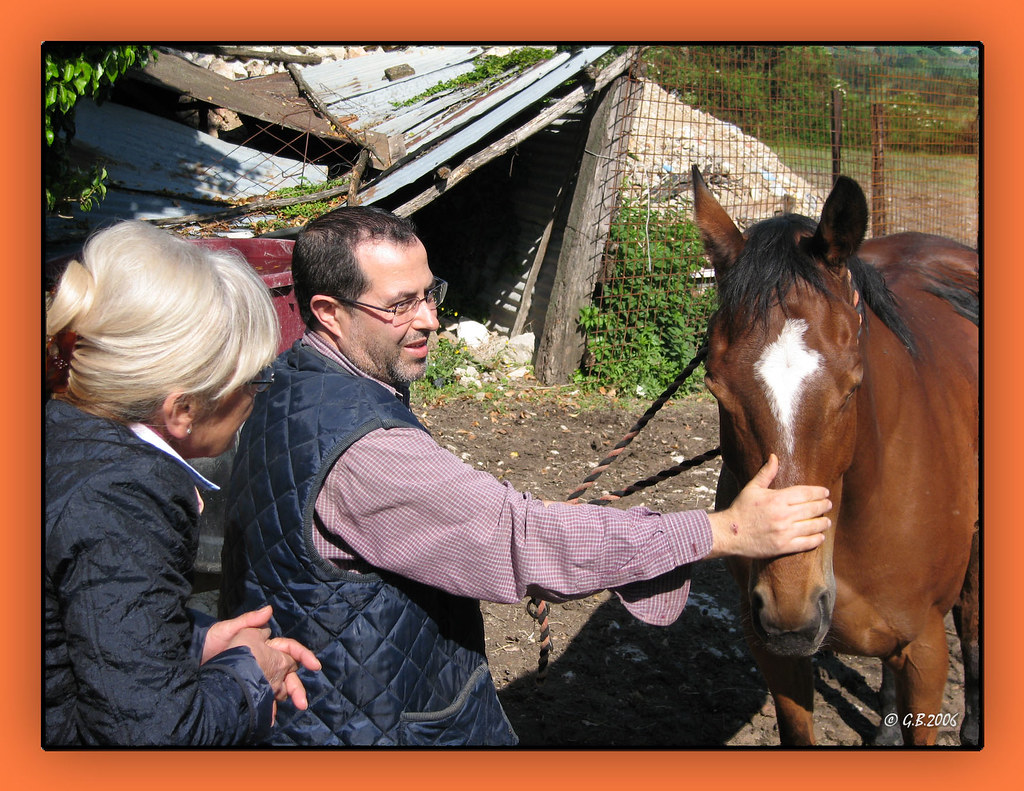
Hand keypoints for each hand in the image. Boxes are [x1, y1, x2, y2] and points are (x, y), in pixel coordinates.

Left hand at [202, 605, 321, 712]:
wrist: (190, 661)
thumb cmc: (209, 641)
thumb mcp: (227, 629)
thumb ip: (249, 620)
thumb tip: (270, 609)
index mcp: (263, 645)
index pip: (289, 649)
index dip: (303, 656)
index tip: (314, 666)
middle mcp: (263, 660)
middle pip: (288, 673)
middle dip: (297, 687)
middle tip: (302, 702)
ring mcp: (255, 675)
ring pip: (278, 687)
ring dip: (286, 698)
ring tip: (290, 709)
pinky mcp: (246, 688)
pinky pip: (262, 698)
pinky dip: (268, 707)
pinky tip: (269, 716)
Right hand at [707, 454, 830, 558]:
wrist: (730, 533)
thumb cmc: (741, 509)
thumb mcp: (752, 489)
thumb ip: (766, 473)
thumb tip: (774, 456)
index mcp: (777, 499)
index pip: (806, 493)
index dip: (818, 492)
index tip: (825, 492)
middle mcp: (783, 515)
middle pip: (812, 508)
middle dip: (824, 505)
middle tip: (828, 504)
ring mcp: (785, 532)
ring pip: (813, 526)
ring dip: (823, 523)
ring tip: (827, 521)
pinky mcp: (784, 546)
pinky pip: (807, 543)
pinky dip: (817, 539)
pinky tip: (820, 536)